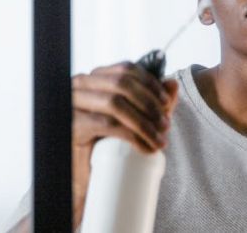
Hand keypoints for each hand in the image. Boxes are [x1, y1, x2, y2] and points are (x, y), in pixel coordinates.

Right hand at [70, 60, 179, 229]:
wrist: (88, 177)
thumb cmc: (109, 144)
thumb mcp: (136, 119)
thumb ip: (153, 101)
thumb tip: (173, 84)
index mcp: (94, 78)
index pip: (126, 69)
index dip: (150, 84)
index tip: (167, 104)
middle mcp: (79, 85)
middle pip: (122, 84)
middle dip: (150, 103)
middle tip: (165, 125)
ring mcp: (73, 103)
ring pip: (115, 103)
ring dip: (144, 122)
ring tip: (159, 140)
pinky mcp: (73, 125)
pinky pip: (107, 124)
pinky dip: (132, 135)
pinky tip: (145, 148)